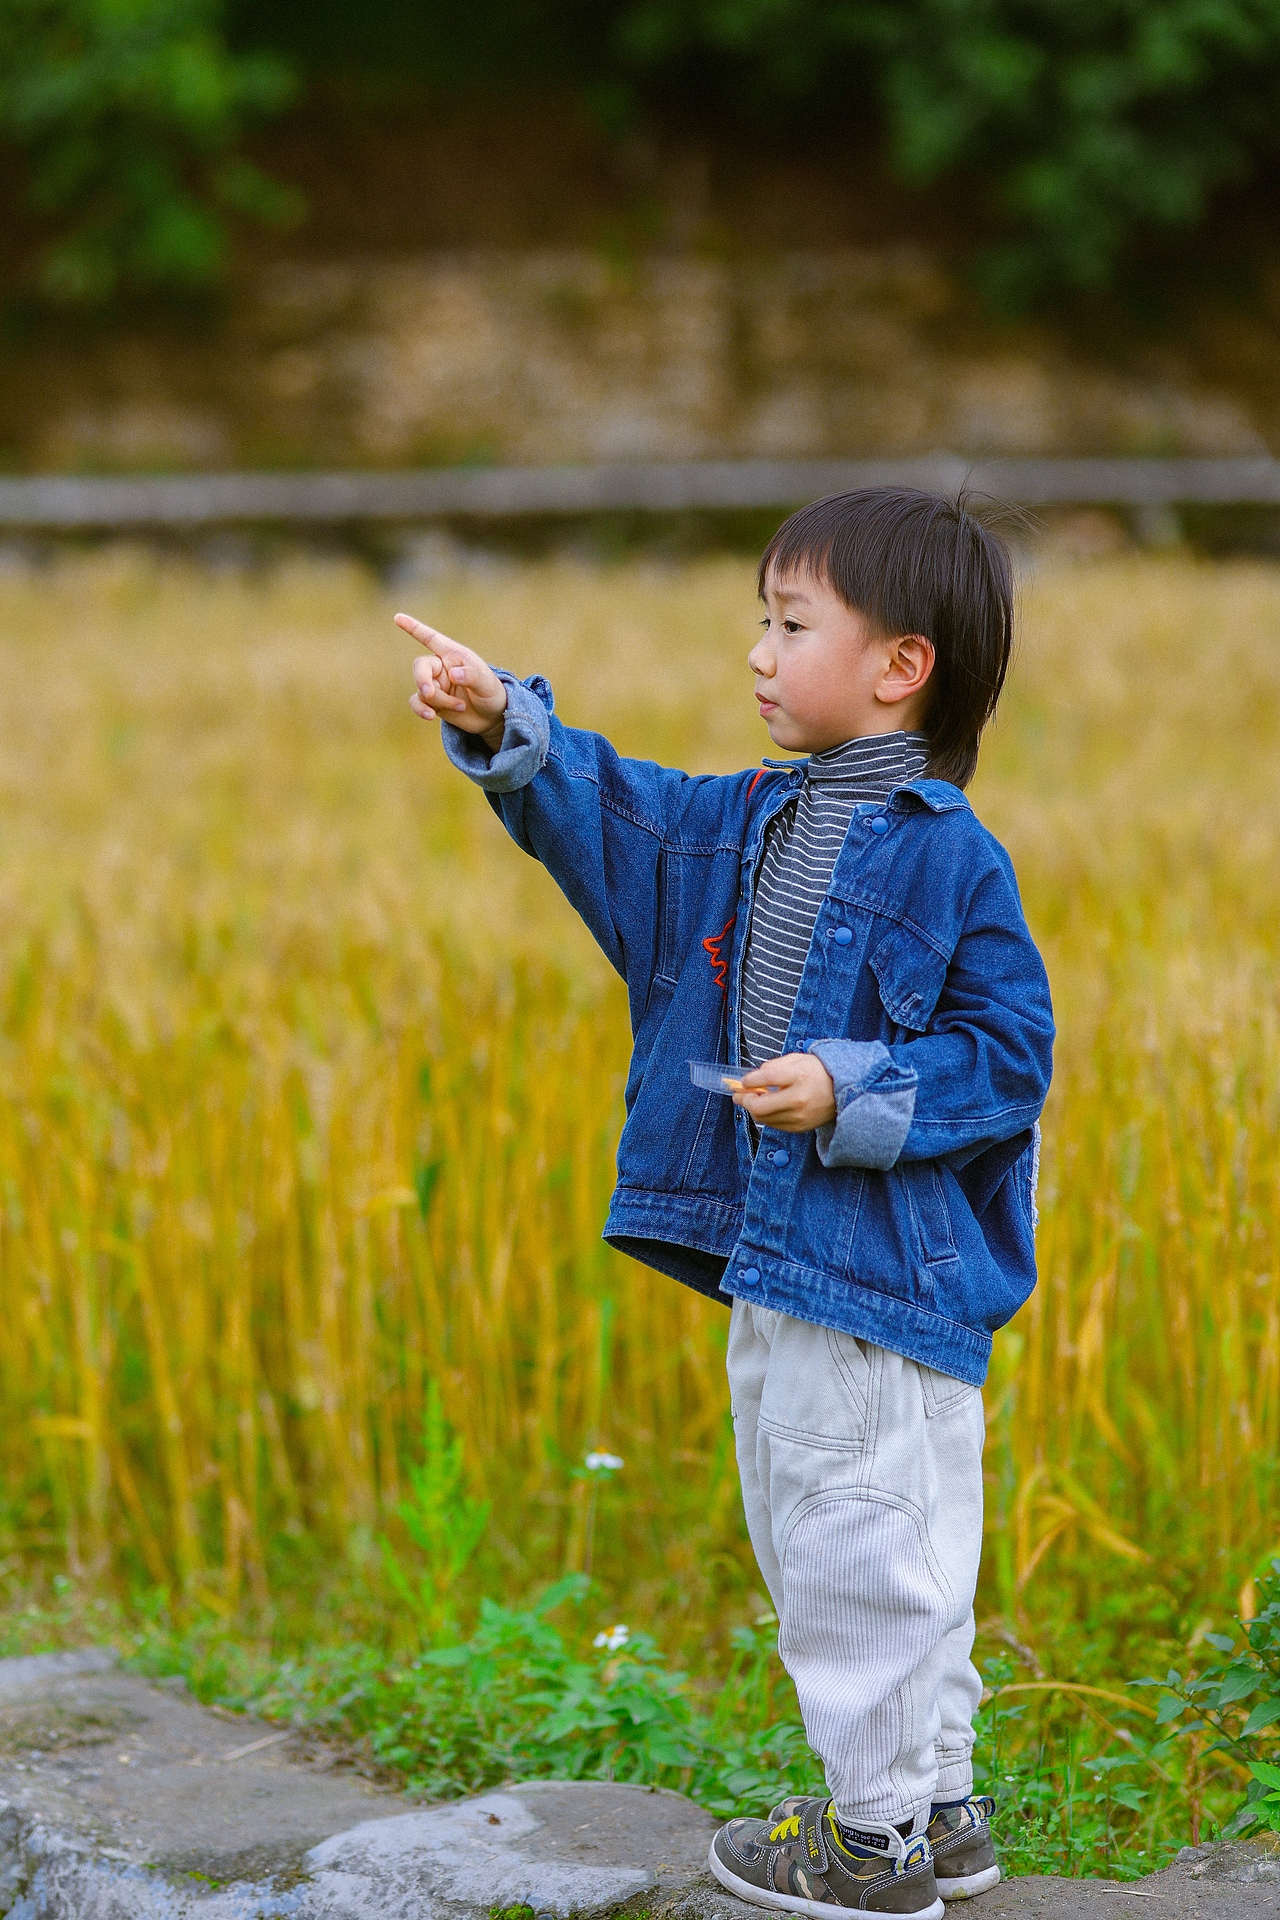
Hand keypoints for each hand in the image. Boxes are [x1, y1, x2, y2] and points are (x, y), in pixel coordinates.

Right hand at [395, 612, 507, 749]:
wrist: (491, 717)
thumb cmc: (490, 692)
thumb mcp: (486, 683)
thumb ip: (471, 676)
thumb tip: (451, 674)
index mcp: (453, 654)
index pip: (431, 638)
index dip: (414, 628)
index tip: (397, 617)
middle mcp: (441, 667)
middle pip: (420, 667)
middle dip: (422, 680)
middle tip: (429, 694)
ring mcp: (435, 685)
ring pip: (422, 690)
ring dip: (439, 701)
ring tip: (460, 706)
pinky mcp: (431, 702)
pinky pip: (416, 703)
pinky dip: (421, 710)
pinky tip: (431, 716)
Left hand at [732, 1053, 836, 1131]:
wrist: (843, 1091)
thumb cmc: (819, 1072)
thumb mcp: (797, 1059)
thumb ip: (773, 1066)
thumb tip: (753, 1078)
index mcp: (799, 1076)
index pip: (765, 1079)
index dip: (749, 1080)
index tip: (744, 1080)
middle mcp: (798, 1099)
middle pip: (759, 1106)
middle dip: (744, 1100)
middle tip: (738, 1094)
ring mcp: (799, 1116)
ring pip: (763, 1118)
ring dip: (752, 1109)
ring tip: (751, 1100)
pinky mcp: (800, 1127)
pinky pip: (773, 1125)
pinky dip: (766, 1116)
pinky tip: (767, 1108)